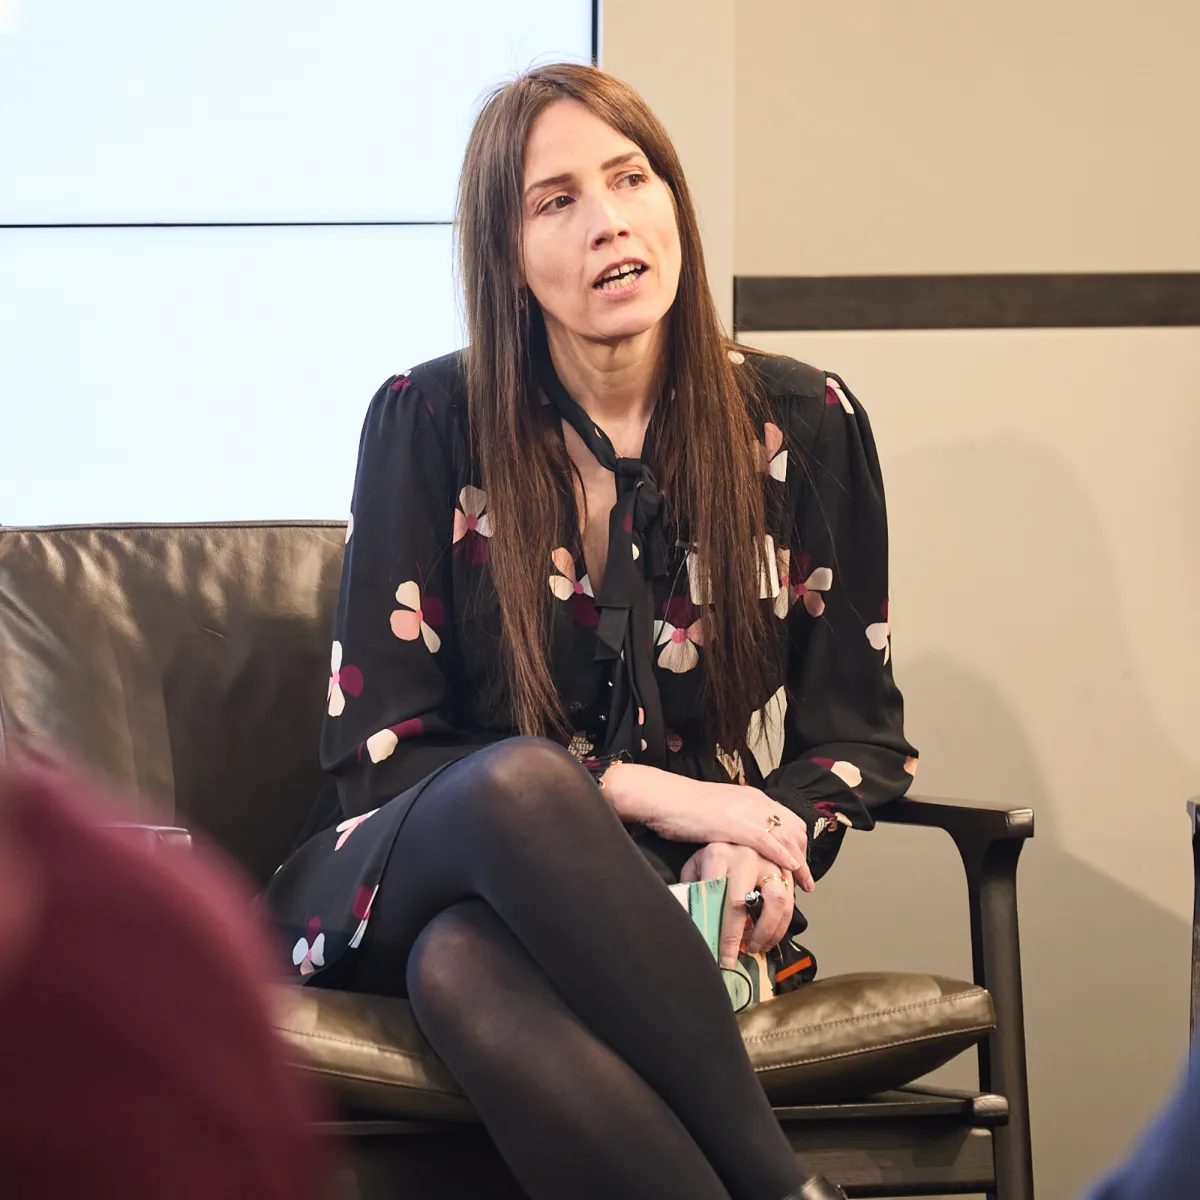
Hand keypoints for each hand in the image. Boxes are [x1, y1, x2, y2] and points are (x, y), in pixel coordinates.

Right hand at [604, 765, 811, 890]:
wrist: (665, 798)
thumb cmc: (681, 808)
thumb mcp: (716, 813)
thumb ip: (732, 825)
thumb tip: (737, 843)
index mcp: (751, 797)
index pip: (787, 819)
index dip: (796, 842)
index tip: (798, 863)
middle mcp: (756, 802)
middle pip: (794, 829)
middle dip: (804, 855)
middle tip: (806, 879)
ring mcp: (749, 812)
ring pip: (788, 838)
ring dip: (800, 864)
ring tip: (804, 886)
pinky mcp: (739, 825)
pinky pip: (771, 843)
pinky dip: (784, 858)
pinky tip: (791, 872)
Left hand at [680, 842, 795, 967]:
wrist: (732, 820)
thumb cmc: (712, 851)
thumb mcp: (695, 865)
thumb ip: (692, 889)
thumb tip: (692, 924)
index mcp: (718, 853)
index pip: (717, 898)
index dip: (722, 932)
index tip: (721, 957)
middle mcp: (746, 855)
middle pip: (745, 902)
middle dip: (741, 937)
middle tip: (737, 958)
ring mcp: (770, 859)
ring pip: (778, 901)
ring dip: (769, 931)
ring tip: (758, 948)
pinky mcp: (786, 866)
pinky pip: (791, 898)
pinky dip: (784, 922)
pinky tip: (771, 937)